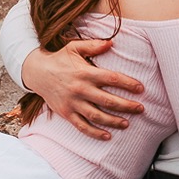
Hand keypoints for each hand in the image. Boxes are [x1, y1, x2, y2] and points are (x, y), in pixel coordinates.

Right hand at [20, 39, 144, 140]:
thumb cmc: (59, 59)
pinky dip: (95, 133)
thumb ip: (93, 45)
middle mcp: (80, 89)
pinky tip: (107, 136)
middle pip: (108, 100)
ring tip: (127, 123)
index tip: (140, 88)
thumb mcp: (74, 48)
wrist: (37, 73)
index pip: (112, 79)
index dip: (128, 84)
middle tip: (141, 109)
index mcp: (85, 73)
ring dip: (114, 121)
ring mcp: (73, 103)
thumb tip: (112, 42)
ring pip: (97, 116)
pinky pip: (82, 126)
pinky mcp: (67, 113)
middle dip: (127, 106)